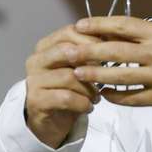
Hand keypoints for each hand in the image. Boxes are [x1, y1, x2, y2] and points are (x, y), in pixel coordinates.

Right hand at [24, 25, 101, 148]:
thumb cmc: (72, 88)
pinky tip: (89, 106)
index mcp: (46, 45)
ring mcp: (33, 80)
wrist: (55, 120)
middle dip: (92, 62)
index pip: (70, 31)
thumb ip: (93, 50)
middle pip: (67, 51)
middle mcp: (36, 60)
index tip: (111, 49)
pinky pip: (65, 97)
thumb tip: (117, 35)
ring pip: (69, 76)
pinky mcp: (36, 100)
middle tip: (106, 74)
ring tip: (96, 96)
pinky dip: (83, 103)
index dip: (94, 39)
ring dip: (90, 88)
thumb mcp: (82, 66)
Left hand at [70, 17, 151, 106]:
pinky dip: (115, 96)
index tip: (79, 25)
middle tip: (67, 52)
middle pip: (116, 51)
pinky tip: (103, 93)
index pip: (124, 26)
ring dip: (95, 75)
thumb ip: (141, 35)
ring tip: (77, 73)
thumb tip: (106, 32)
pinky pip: (131, 98)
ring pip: (120, 77)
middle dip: (88, 51)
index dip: (99, 25)